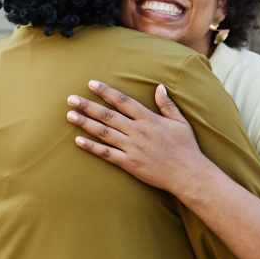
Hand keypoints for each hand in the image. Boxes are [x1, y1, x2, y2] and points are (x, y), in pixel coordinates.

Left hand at [66, 81, 214, 193]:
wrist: (189, 174)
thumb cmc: (187, 148)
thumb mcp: (181, 122)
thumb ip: (167, 104)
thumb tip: (159, 87)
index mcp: (149, 119)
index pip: (123, 101)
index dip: (106, 92)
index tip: (91, 84)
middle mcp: (138, 131)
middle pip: (108, 115)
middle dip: (88, 106)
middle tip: (71, 99)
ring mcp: (132, 148)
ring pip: (103, 133)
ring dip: (85, 123)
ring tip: (70, 115)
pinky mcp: (129, 164)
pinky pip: (106, 154)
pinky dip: (91, 147)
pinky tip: (78, 140)